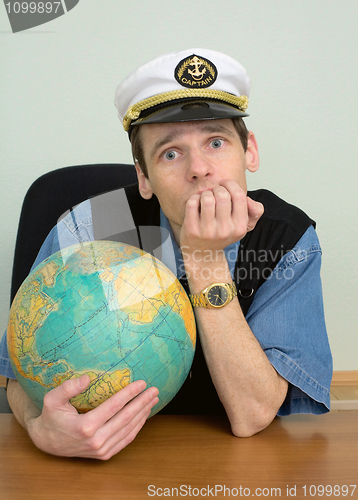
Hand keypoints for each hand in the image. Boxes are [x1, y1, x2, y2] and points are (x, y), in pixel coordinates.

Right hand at [26, 375, 158, 459]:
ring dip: (143, 413)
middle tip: (155, 390)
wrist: (47, 442)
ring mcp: (101, 450)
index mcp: (85, 426)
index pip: (114, 406)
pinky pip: (126, 440)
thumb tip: (87, 378)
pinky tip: (143, 415)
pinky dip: (137, 427)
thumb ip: (68, 388)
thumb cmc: (51, 417)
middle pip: (126, 418)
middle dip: (142, 402)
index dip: (130, 393)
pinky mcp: (104, 455)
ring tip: (153, 399)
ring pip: (129, 430)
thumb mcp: (52, 399)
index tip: (142, 383)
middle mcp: (96, 441)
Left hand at [180, 179, 263, 254]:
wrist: (203, 253)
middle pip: (222, 194)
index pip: (239, 196)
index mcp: (240, 227)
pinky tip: (196, 203)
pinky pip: (192, 203)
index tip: (224, 184)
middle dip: (216, 188)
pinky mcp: (192, 230)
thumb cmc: (223, 233)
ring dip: (205, 193)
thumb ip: (255, 210)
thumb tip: (249, 200)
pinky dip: (194, 198)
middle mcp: (225, 230)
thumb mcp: (242, 225)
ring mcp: (207, 231)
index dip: (230, 184)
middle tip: (213, 193)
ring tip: (205, 198)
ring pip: (207, 197)